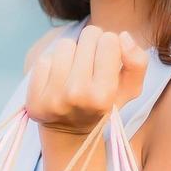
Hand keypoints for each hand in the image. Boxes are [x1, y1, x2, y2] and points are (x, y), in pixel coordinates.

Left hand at [26, 27, 149, 136]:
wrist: (71, 134)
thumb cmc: (103, 104)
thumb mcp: (129, 88)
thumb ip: (137, 62)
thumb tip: (123, 36)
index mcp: (103, 95)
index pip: (108, 40)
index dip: (109, 45)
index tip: (106, 60)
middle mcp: (76, 96)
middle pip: (86, 38)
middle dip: (91, 46)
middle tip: (90, 66)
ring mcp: (52, 98)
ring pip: (65, 45)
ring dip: (71, 54)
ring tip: (74, 73)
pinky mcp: (33, 100)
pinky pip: (43, 60)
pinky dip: (52, 66)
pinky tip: (57, 82)